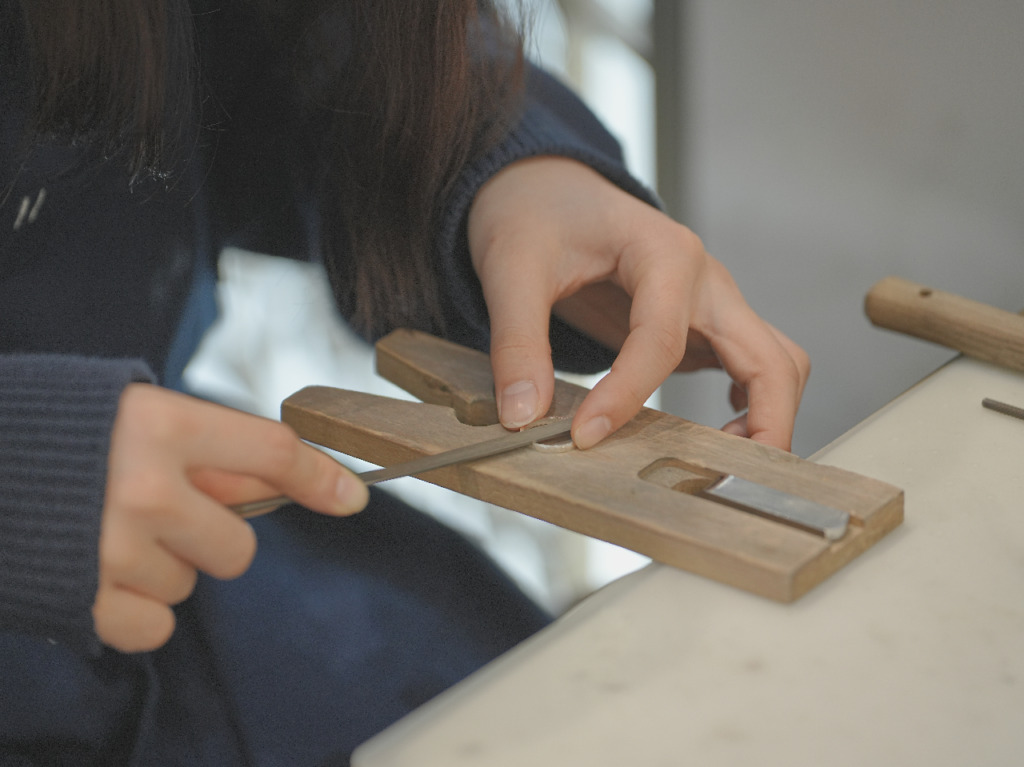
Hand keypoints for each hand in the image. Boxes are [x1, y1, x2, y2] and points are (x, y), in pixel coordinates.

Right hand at [94, 384, 367, 652]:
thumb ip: (199, 447)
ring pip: (192, 583)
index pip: (270, 452)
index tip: (352, 498)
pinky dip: (135, 608)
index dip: (320, 475)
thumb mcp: (128, 412)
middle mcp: (144, 487)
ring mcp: (113, 549)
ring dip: (164, 565)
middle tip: (162, 512)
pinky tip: (96, 572)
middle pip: (239, 544)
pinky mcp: (82, 601)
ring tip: (106, 531)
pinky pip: (156, 627)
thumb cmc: (49, 431)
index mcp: (160, 425)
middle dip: (213, 534)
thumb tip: (272, 479)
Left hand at [467, 156, 809, 450]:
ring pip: (775, 362)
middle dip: (766, 422)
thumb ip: (518, 342)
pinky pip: (748, 366)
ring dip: (768, 415)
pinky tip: (715, 436)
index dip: (627, 396)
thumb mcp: (511, 268)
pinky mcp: (699, 324)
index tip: (586, 437)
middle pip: (770, 357)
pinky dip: (749, 405)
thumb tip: (522, 416)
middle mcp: (703, 279)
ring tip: (722, 464)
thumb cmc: (534, 213)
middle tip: (727, 480)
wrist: (544, 187)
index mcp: (664, 253)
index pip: (662, 339)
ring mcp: (709, 303)